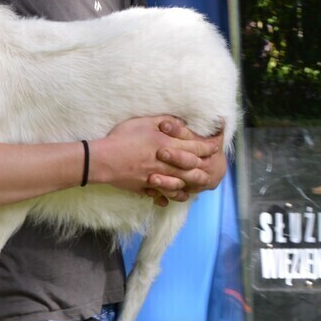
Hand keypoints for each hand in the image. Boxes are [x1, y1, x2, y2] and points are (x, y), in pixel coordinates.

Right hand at [93, 116, 226, 205]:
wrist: (103, 159)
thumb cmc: (122, 137)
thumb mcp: (144, 122)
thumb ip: (166, 122)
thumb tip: (181, 123)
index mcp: (168, 145)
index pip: (196, 147)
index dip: (209, 146)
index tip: (217, 145)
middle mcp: (166, 164)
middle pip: (192, 169)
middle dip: (205, 168)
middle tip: (213, 168)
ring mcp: (156, 178)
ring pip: (180, 186)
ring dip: (190, 186)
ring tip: (196, 186)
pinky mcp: (144, 188)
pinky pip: (160, 196)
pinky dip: (167, 198)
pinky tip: (170, 198)